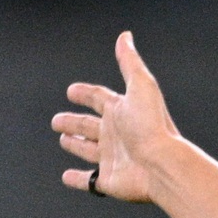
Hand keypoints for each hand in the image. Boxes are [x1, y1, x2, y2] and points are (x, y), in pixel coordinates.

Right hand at [51, 31, 178, 201]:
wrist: (162, 164)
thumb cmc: (152, 125)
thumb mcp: (141, 86)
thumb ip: (130, 62)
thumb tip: (125, 36)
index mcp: (122, 111)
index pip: (99, 98)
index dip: (85, 94)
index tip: (71, 91)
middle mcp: (117, 134)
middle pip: (89, 125)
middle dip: (73, 122)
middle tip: (56, 121)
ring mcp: (112, 158)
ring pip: (88, 150)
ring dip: (75, 145)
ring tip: (64, 140)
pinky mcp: (109, 180)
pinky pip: (89, 181)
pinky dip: (77, 179)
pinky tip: (66, 176)